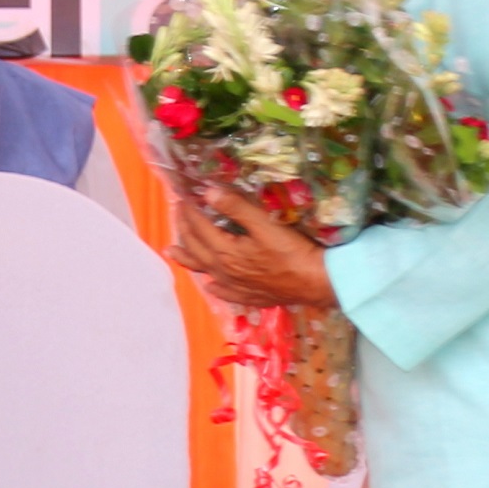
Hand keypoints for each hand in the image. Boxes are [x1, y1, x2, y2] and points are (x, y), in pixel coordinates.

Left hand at [170, 182, 336, 310]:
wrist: (315, 282)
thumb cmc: (292, 251)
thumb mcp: (265, 224)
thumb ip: (236, 207)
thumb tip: (208, 192)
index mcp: (225, 251)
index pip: (198, 227)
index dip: (188, 211)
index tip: (181, 198)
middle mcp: (224, 271)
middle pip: (195, 247)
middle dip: (184, 228)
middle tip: (177, 214)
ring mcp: (235, 286)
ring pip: (203, 270)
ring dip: (187, 257)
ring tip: (172, 251)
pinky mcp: (248, 296)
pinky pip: (223, 291)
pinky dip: (213, 285)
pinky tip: (211, 284)